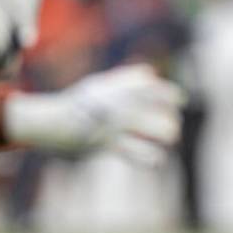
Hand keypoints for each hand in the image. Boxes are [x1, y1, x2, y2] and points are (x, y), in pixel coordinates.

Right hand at [5, 63, 184, 164]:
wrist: (53, 122)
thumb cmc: (81, 103)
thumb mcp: (103, 84)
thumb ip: (128, 79)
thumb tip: (151, 73)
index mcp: (124, 89)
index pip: (160, 91)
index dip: (175, 96)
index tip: (180, 102)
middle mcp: (124, 104)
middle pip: (164, 113)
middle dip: (171, 123)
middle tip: (171, 129)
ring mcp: (117, 125)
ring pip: (157, 132)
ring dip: (166, 138)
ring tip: (166, 142)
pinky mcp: (109, 145)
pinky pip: (139, 153)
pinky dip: (152, 157)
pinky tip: (156, 158)